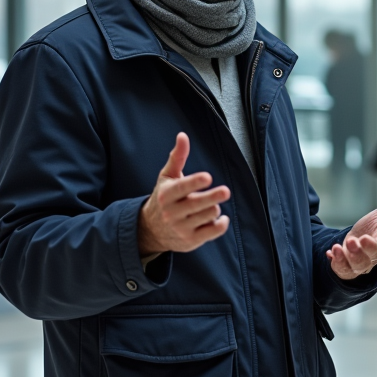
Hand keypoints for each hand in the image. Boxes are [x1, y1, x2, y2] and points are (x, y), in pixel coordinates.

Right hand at [137, 133, 231, 255]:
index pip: (182, 188)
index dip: (195, 182)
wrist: (150, 230)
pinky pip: (213, 231)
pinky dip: (221, 223)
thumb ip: (177, 157)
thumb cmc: (163, 198)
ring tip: (210, 205)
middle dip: (213, 196)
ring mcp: (181, 228)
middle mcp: (172, 212)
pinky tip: (220, 218)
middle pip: (198, 204)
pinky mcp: (190, 241)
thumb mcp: (167, 177)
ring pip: (208, 215)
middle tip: (225, 191)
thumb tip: (183, 135)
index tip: (207, 177)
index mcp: (166, 194)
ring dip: (215, 208)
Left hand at [328, 188, 376, 279]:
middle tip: (363, 238)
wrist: (352, 245)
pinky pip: (343, 267)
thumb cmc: (371, 230)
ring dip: (354, 253)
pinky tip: (334, 250)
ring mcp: (361, 262)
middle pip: (375, 252)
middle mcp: (375, 253)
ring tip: (349, 242)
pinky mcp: (346, 267)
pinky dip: (338, 259)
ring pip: (360, 262)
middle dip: (369, 247)